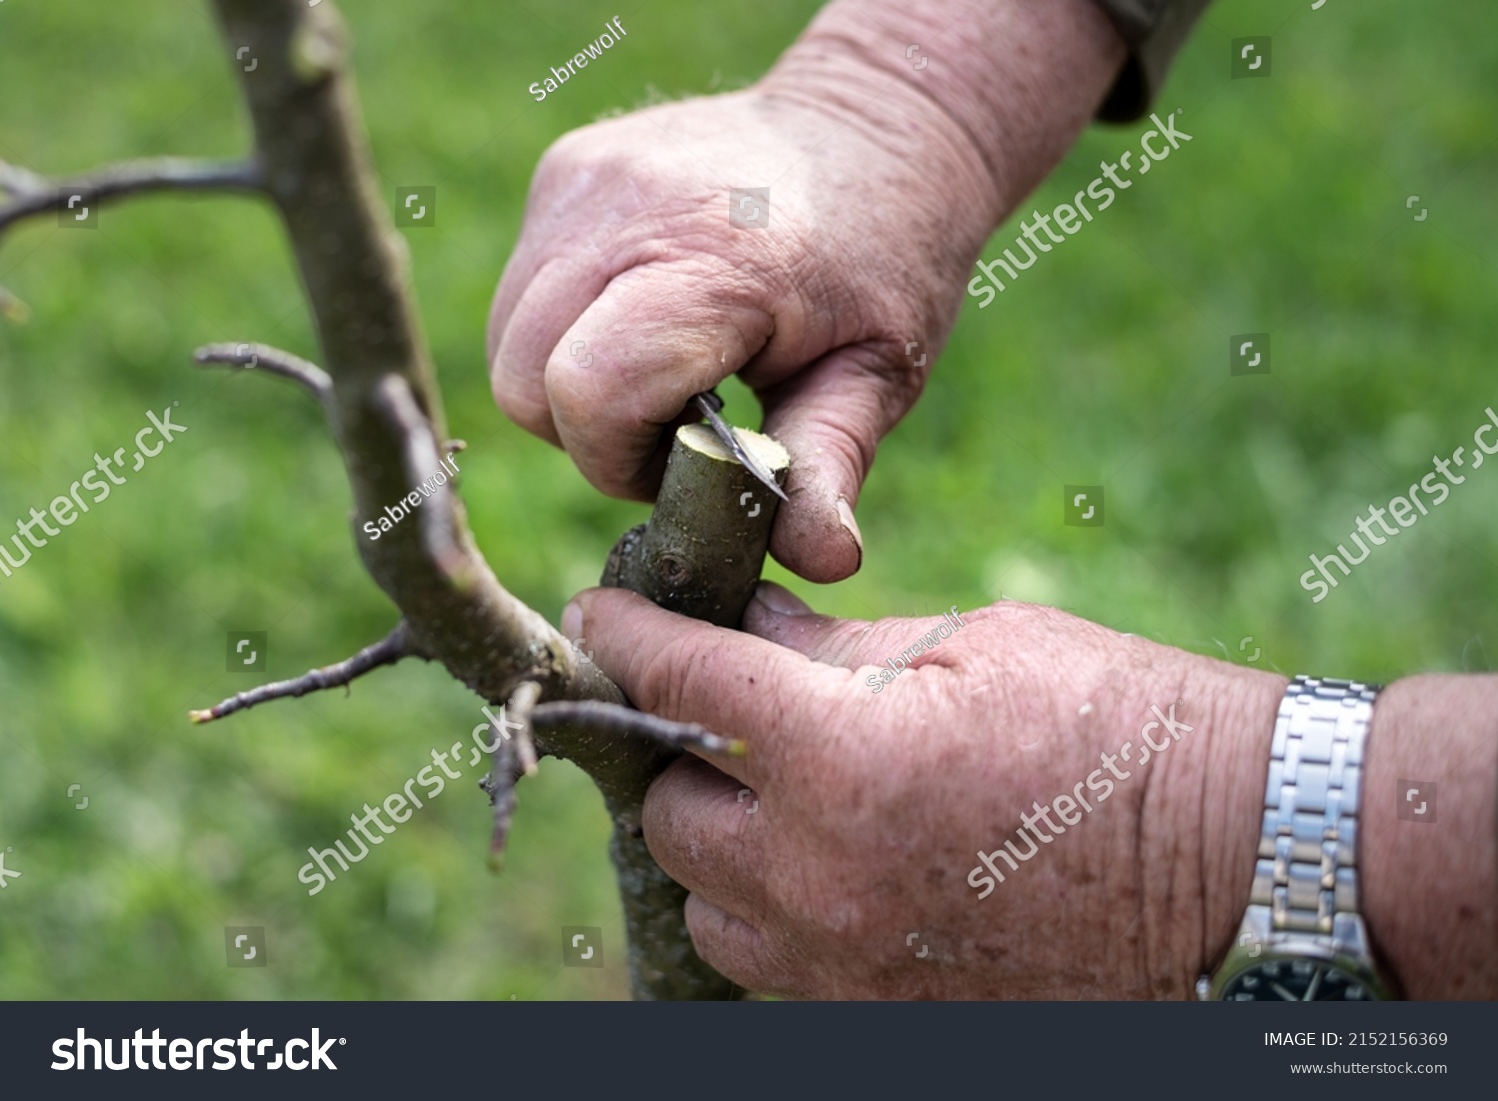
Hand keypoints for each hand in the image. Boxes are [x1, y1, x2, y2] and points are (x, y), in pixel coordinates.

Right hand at [488, 0, 1125, 582]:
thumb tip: (823, 561)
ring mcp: (585, 178)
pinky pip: (521, 289)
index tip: (681, 462)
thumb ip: (829, 466)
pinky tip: (642, 319)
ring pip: (507, 338)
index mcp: (717, 264)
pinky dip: (563, 329)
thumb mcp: (880, 372)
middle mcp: (629, 207)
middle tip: (670, 427)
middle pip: (524, 377)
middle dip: (585, 433)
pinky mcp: (565, 168)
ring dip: (567, 385)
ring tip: (659, 374)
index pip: (591, 391)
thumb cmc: (886, 258)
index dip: (620, 459)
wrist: (876, 122)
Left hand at [563, 582, 1284, 997]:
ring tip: (776, 789)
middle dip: (681, 746)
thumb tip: (739, 625)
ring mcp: (846, 962)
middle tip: (721, 702)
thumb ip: (834, 648)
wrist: (1245, 866)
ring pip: (709, 899)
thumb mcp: (975, 648)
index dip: (628, 631)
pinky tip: (825, 855)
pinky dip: (770, 903)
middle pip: (669, 810)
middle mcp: (822, 876)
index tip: (601, 607)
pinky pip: (769, 960)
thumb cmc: (1126, 727)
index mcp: (844, 758)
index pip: (680, 682)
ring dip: (721, 837)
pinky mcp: (879, 1015)